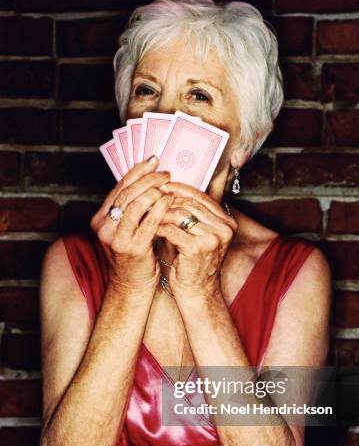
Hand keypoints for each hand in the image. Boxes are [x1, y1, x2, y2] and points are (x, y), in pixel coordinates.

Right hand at [90, 156, 172, 294]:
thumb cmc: (135, 255)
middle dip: (148, 179)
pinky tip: (170, 201)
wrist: (132, 285)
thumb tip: (150, 180)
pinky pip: (149, 222)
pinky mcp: (132, 248)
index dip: (136, 171)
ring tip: (168, 187)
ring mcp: (116, 238)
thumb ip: (133, 208)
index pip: (119, 187)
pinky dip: (161, 208)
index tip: (153, 160)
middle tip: (165, 174)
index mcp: (100, 219)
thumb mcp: (128, 228)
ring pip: (136, 204)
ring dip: (154, 191)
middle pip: (127, 193)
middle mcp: (104, 227)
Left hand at [156, 182, 236, 297]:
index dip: (182, 190)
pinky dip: (159, 228)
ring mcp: (213, 238)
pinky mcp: (198, 248)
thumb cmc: (194, 264)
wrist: (197, 292)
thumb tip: (170, 189)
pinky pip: (173, 230)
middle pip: (191, 205)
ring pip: (181, 215)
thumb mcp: (198, 235)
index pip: (202, 198)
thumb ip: (192, 214)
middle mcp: (224, 229)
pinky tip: (151, 229)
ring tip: (150, 213)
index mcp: (228, 223)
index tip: (164, 186)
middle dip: (169, 201)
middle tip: (152, 198)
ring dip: (162, 213)